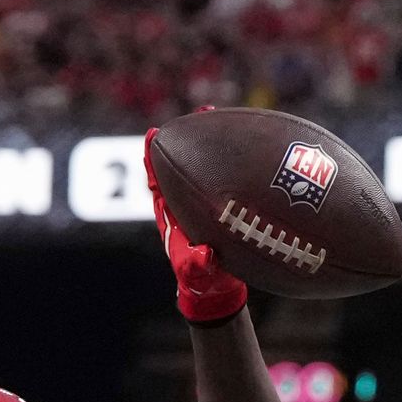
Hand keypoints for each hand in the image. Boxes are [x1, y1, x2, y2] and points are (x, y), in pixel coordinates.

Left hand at [146, 131, 248, 323]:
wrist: (219, 287)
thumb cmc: (204, 281)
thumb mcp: (200, 276)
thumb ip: (198, 268)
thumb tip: (204, 256)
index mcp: (172, 216)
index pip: (158, 181)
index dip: (153, 159)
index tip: (153, 135)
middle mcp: (184, 203)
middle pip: (178, 165)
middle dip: (184, 138)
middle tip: (196, 114)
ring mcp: (201, 201)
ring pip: (202, 166)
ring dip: (208, 141)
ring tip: (214, 114)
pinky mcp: (221, 203)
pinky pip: (224, 176)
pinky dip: (232, 158)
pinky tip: (248, 139)